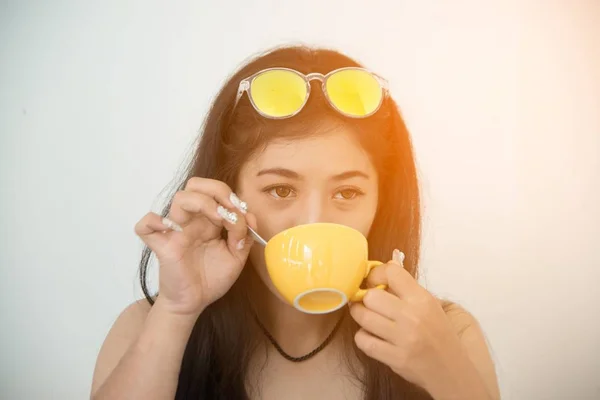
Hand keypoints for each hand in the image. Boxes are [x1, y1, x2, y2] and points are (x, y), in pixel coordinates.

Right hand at [134, 178, 254, 315]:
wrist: (194, 302)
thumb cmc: (211, 278)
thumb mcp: (236, 257)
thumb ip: (244, 236)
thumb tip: (250, 216)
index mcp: (209, 221)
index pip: (216, 192)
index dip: (232, 198)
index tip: (244, 217)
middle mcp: (192, 221)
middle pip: (195, 185)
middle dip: (216, 190)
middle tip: (229, 208)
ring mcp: (175, 231)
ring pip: (179, 198)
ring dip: (201, 201)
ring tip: (217, 218)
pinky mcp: (161, 246)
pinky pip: (145, 226)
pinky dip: (153, 222)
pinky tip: (169, 229)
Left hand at [349, 250, 488, 397]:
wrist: (451, 370)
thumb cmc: (439, 333)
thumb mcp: (430, 305)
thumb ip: (407, 286)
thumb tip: (389, 263)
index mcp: (422, 300)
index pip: (391, 273)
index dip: (377, 274)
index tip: (374, 282)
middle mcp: (412, 317)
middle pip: (371, 296)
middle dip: (365, 298)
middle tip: (368, 302)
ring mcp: (402, 339)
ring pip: (363, 317)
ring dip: (360, 315)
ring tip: (366, 317)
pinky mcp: (394, 358)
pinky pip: (363, 340)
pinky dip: (362, 337)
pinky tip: (371, 336)